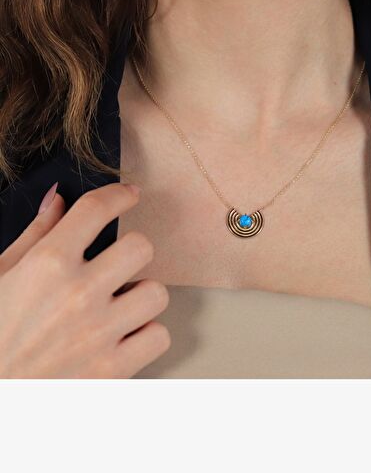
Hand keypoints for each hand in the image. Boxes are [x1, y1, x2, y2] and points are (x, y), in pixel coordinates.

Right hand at [0, 182, 169, 377]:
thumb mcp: (0, 274)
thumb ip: (35, 234)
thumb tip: (58, 199)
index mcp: (47, 264)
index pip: (97, 209)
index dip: (119, 194)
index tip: (129, 195)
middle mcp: (77, 294)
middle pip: (141, 247)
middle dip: (132, 250)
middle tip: (118, 263)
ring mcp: (98, 334)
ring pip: (156, 293)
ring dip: (141, 295)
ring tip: (119, 304)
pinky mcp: (111, 371)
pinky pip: (159, 337)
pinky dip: (145, 334)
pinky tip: (123, 335)